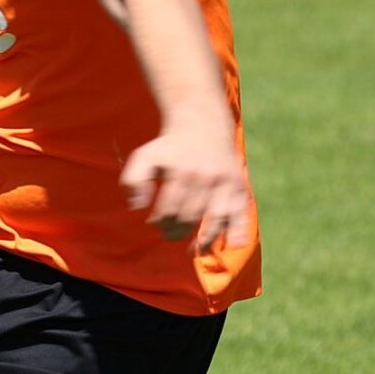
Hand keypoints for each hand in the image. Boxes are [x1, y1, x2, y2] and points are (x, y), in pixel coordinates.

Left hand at [119, 120, 251, 253]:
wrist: (202, 125)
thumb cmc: (169, 148)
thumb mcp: (144, 157)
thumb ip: (133, 181)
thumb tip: (138, 207)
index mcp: (181, 172)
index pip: (169, 210)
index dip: (160, 223)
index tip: (155, 223)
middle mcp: (206, 177)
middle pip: (190, 217)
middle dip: (177, 230)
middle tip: (169, 233)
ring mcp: (225, 182)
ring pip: (215, 220)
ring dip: (203, 239)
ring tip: (192, 248)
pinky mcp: (239, 186)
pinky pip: (241, 213)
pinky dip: (238, 231)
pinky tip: (233, 245)